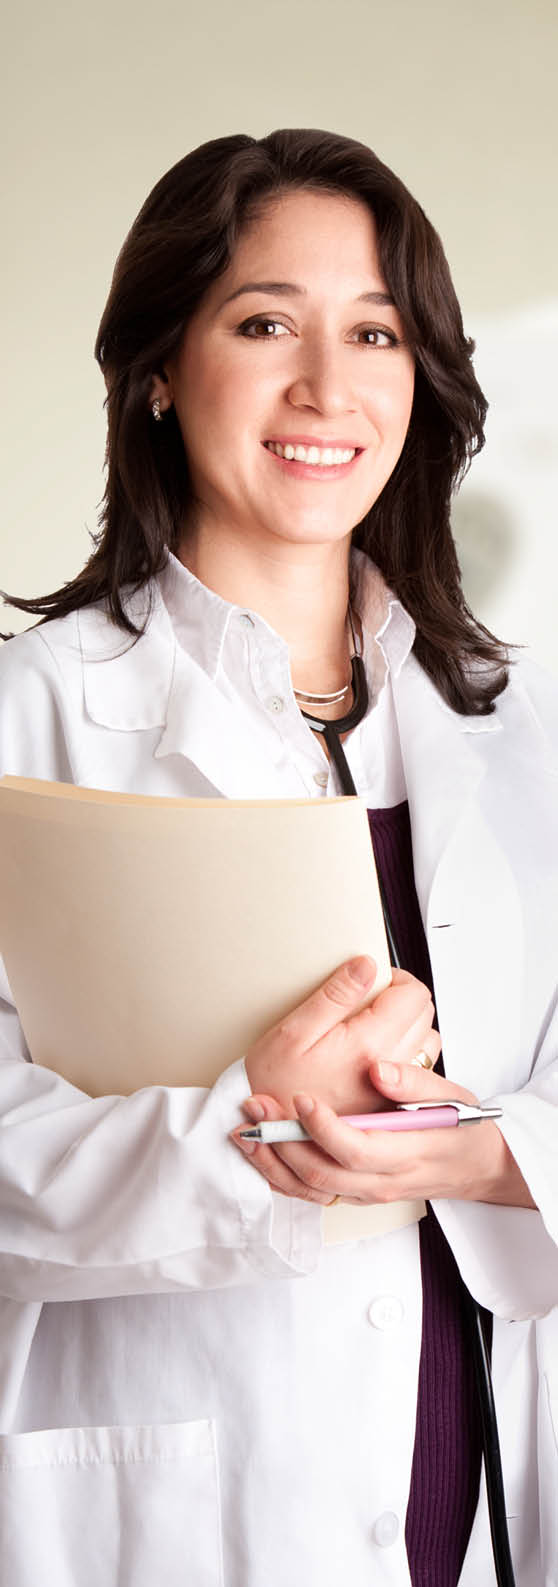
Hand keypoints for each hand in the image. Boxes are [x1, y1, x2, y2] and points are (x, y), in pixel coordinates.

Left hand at [232, 1060, 535, 1208]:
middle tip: (258, 1108)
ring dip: (275, 1161)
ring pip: (314, 1188)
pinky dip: (283, 1175)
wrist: (475, 1165)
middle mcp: (385, 1181)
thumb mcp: (452, 1098)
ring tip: (247, 1129)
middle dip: (285, 1142)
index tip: (300, 1098)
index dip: (323, 1127)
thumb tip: (378, 1069)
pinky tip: (262, 1151)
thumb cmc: (462, 1127)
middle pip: (325, 1173)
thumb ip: (414, 1083)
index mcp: (408, 1154)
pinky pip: (314, 1193)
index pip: (357, 1149)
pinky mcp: (358, 1193)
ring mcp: (370, 1193)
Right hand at [244, 955, 440, 1118]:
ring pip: (425, 1043)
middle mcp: (390, 1070)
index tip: (373, 979)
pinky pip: (415, 1070)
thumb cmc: (274, 1086)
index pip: (414, 995)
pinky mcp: (389, 1103)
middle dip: (401, 999)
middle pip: (424, 1016)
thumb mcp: (293, 1031)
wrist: (270, 1134)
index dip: (395, 978)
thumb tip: (366, 966)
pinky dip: (402, 1053)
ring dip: (406, 1027)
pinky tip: (370, 1054)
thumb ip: (335, 996)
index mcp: (368, 1045)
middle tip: (367, 1000)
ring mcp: (393, 1089)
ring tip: (370, 1026)